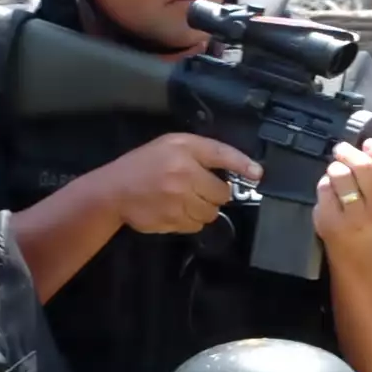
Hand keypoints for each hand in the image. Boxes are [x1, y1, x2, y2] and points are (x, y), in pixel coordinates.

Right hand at [98, 133, 262, 233]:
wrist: (113, 192)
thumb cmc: (143, 164)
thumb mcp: (170, 145)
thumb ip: (201, 152)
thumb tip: (237, 169)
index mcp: (183, 151)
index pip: (221, 154)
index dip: (243, 164)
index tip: (258, 174)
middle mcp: (183, 174)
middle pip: (221, 193)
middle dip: (215, 193)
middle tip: (200, 189)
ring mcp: (178, 200)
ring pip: (211, 213)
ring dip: (204, 209)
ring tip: (186, 201)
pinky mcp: (172, 220)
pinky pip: (195, 226)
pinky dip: (191, 221)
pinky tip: (176, 211)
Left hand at [313, 135, 371, 249]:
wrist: (359, 243)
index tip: (370, 144)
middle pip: (363, 167)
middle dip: (350, 152)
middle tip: (344, 149)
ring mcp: (354, 218)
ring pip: (340, 174)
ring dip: (336, 166)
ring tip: (337, 169)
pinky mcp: (331, 221)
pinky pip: (324, 187)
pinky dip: (325, 183)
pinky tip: (331, 190)